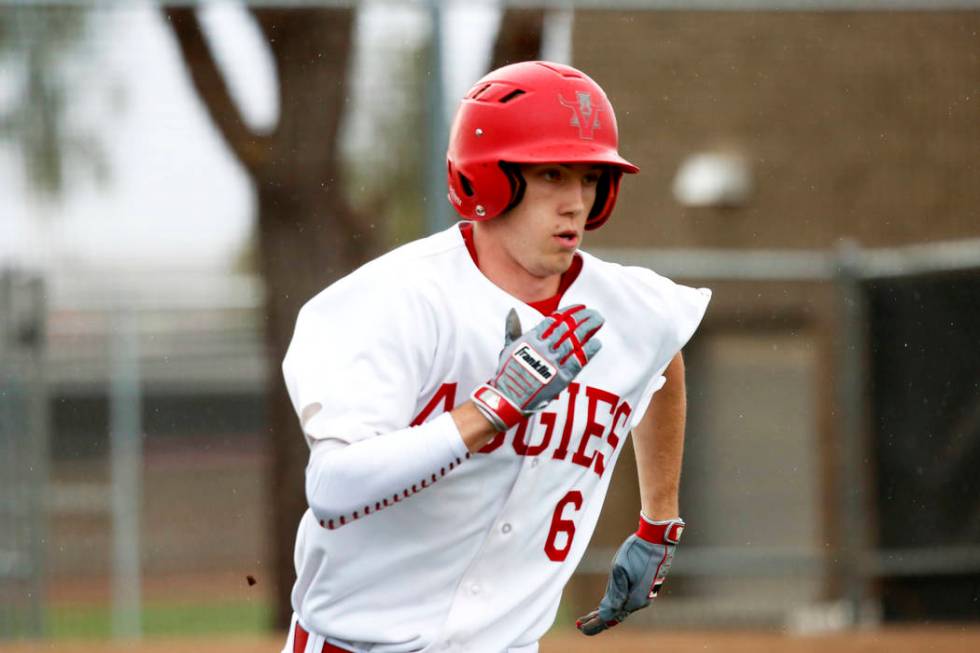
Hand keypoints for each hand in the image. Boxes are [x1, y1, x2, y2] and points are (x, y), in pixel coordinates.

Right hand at [471, 305, 602, 431]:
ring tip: (599, 320)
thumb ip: (513, 328)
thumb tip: (512, 311)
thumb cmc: (508, 373)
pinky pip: (578, 361)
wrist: (510, 398)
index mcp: (531, 339)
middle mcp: (544, 348)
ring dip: (589, 328)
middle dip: (582, 317)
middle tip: (594, 312)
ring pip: (575, 340)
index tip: (580, 307)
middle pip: (568, 327)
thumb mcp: (509, 347)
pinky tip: (597, 342)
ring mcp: (553, 362)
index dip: (570, 311)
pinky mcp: (561, 377)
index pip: (555, 319)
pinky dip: (588, 351)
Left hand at [576, 516, 684, 635]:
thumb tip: (606, 612)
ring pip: (620, 610)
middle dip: (597, 622)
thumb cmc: (637, 551)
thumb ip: (614, 592)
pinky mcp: (644, 590)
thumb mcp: (620, 568)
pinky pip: (626, 603)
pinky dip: (614, 607)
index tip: (580, 627)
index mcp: (632, 599)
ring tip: (589, 618)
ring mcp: (643, 597)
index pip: (609, 616)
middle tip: (580, 626)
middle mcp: (639, 602)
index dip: (594, 623)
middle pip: (614, 617)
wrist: (657, 540)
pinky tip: (606, 606)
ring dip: (605, 615)